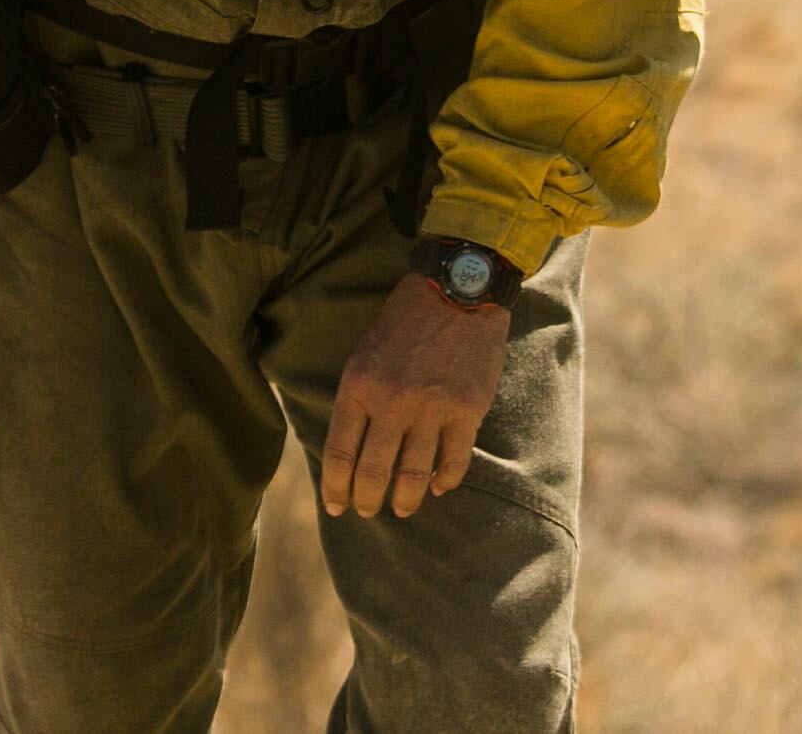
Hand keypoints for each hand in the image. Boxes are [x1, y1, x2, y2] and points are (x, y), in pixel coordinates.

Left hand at [320, 273, 512, 519]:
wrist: (457, 289)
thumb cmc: (404, 319)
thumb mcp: (364, 352)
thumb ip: (358, 397)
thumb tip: (350, 447)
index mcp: (359, 385)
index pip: (339, 453)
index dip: (335, 487)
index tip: (334, 506)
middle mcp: (393, 402)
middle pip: (373, 472)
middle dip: (366, 501)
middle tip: (366, 511)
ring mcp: (432, 409)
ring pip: (413, 476)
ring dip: (405, 501)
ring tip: (401, 510)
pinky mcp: (467, 410)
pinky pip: (454, 462)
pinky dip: (444, 481)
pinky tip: (437, 487)